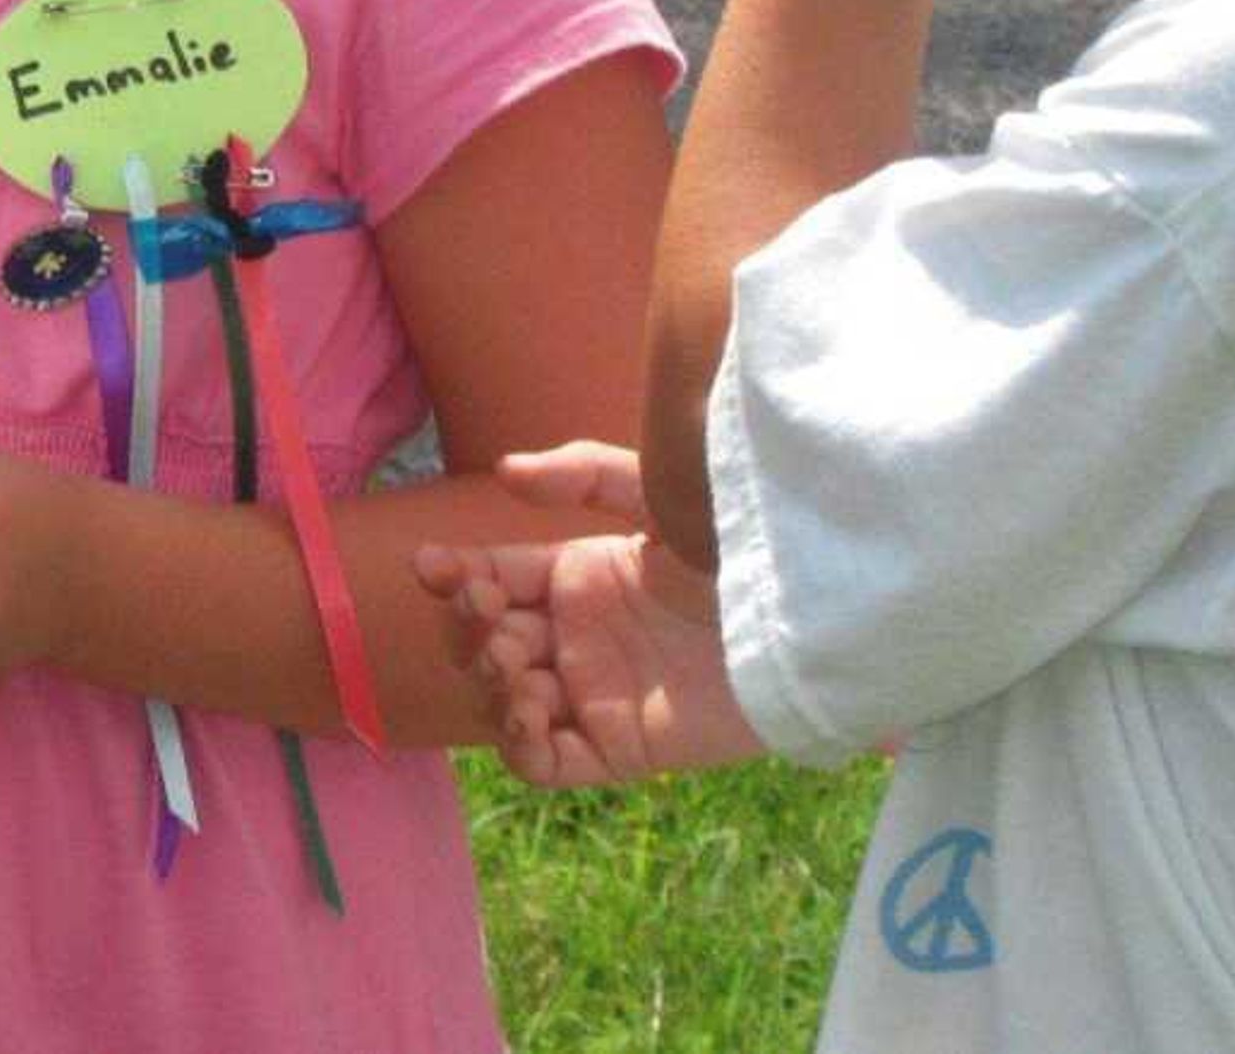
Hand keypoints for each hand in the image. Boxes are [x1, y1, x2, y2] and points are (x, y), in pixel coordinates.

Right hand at [412, 443, 760, 787]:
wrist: (804, 622)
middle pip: (485, 640)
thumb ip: (585, 473)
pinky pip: (547, 762)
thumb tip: (504, 472)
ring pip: (502, 700)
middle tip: (487, 609)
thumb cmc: (740, 551)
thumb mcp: (661, 496)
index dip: (454, 573)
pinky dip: (519, 744)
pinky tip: (527, 710)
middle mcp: (574, 639)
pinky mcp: (618, 748)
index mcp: (576, 580)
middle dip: (468, 624)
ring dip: (488, 678)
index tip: (430, 565)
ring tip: (513, 658)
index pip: (492, 577)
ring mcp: (591, 696)